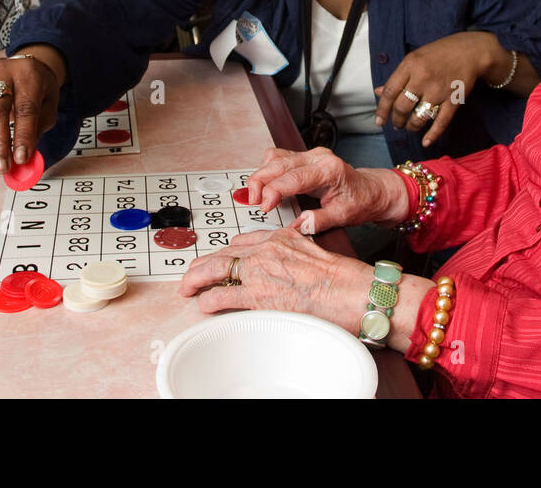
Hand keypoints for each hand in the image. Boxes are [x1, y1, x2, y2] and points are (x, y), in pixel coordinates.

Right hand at [0, 55, 60, 174]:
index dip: (23, 135)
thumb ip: (38, 128)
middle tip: (3, 167)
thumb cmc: (37, 87)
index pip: (25, 107)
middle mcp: (0, 75)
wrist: (24, 65)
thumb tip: (24, 159)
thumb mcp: (49, 102)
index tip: (21, 159)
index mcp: (27, 76)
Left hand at [179, 226, 372, 324]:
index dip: (228, 252)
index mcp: (281, 237)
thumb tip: (293, 262)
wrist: (352, 292)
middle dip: (205, 263)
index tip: (222, 259)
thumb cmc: (344, 279)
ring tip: (188, 288)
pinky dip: (208, 300)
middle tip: (193, 272)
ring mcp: (260, 271)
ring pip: (216, 269)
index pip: (244, 241)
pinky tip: (204, 304)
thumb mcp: (317, 253)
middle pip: (225, 252)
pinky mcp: (257, 295)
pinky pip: (222, 295)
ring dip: (197, 279)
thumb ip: (298, 253)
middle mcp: (267, 249)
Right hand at [245, 146, 408, 231]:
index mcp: (328, 170)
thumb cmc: (360, 202)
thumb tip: (297, 226)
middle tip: (251, 202)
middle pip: (278, 162)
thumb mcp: (343, 216)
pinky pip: (278, 158)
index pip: (293, 177)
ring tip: (256, 197)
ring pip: (275, 157)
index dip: (273, 191)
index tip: (263, 206)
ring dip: (261, 175)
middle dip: (259, 181)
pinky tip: (265, 187)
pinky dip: (267, 171)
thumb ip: (318, 221)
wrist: (371, 190)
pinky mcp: (304, 157)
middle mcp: (318, 157)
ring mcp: (310, 154)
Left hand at [373, 32, 497, 145]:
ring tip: (410, 127)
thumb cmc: (438, 54)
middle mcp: (423, 78)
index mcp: (410, 65)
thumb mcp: (414, 59)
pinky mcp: (454, 99)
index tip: (379, 121)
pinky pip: (441, 121)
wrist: (469, 51)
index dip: (382, 109)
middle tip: (397, 124)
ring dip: (412, 126)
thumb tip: (378, 92)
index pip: (390, 91)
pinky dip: (433, 134)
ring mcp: (439, 90)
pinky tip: (426, 142)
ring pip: (419, 117)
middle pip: (402, 106)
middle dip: (397, 120)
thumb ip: (397, 77)